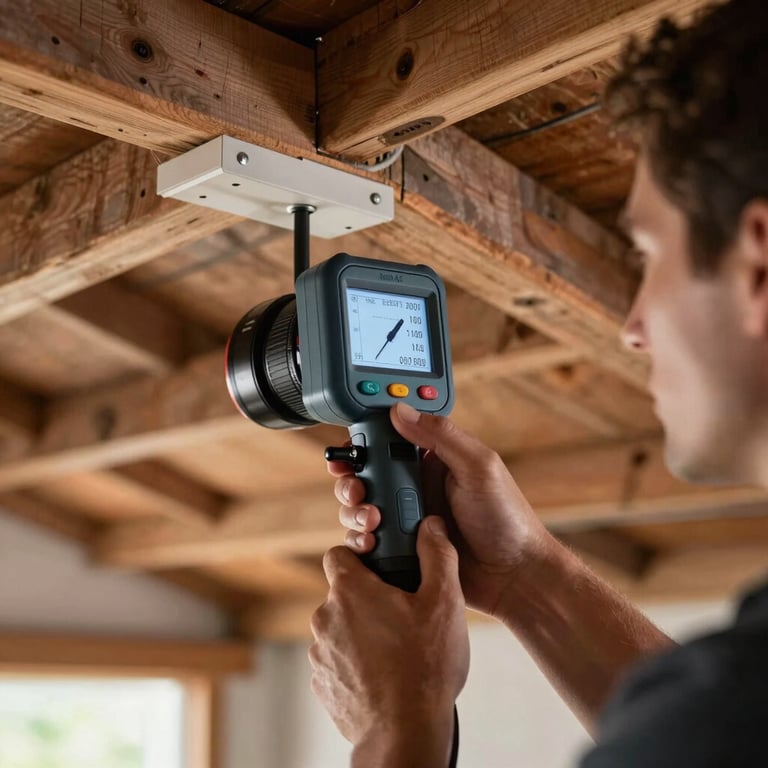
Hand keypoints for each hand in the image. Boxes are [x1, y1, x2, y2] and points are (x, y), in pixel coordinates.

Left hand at [309, 516, 467, 763]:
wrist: (404, 734)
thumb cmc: (424, 667)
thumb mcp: (444, 602)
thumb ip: (437, 555)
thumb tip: (431, 525)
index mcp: (350, 591)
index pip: (338, 553)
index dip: (359, 555)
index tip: (382, 566)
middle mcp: (326, 618)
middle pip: (343, 592)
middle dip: (369, 597)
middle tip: (403, 612)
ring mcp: (321, 653)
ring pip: (341, 626)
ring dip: (362, 630)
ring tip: (398, 648)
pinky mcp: (323, 682)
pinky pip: (339, 658)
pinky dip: (357, 660)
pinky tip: (387, 673)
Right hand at [329, 402, 555, 619]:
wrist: (515, 576)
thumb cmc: (507, 518)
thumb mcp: (479, 466)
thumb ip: (441, 435)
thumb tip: (401, 409)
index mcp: (432, 460)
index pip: (388, 441)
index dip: (363, 443)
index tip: (349, 449)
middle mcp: (416, 487)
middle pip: (366, 476)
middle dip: (352, 481)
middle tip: (358, 491)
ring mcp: (407, 519)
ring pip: (362, 508)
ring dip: (355, 511)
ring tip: (372, 520)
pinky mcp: (403, 549)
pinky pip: (370, 541)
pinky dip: (361, 540)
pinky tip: (371, 543)